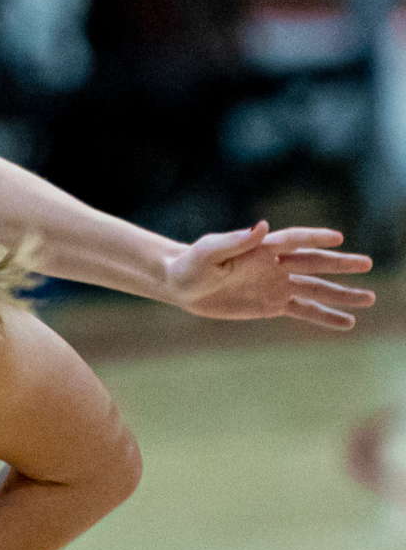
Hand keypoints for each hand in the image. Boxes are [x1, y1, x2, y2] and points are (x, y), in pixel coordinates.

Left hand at [163, 222, 373, 329]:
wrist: (180, 285)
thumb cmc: (190, 264)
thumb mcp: (208, 252)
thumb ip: (234, 241)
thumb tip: (263, 226)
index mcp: (261, 248)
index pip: (294, 240)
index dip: (315, 238)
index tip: (338, 237)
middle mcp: (274, 265)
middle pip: (313, 263)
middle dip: (340, 264)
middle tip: (367, 264)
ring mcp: (275, 285)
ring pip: (315, 289)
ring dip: (341, 294)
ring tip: (370, 298)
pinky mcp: (271, 304)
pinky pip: (303, 310)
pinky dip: (325, 316)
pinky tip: (346, 322)